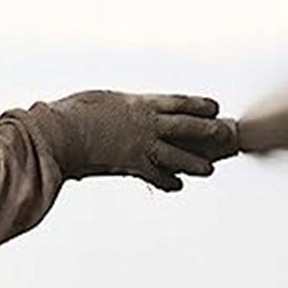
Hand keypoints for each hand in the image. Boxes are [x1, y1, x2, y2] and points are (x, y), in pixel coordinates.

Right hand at [37, 91, 238, 191]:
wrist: (61, 134)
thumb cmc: (73, 113)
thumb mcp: (99, 101)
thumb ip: (115, 107)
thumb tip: (116, 109)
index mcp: (139, 102)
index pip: (178, 102)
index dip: (198, 104)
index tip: (214, 107)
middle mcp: (147, 124)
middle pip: (187, 127)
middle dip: (208, 132)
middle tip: (225, 135)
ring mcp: (142, 145)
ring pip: (178, 155)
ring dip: (195, 163)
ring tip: (208, 169)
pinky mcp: (132, 165)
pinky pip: (156, 176)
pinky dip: (167, 181)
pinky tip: (177, 185)